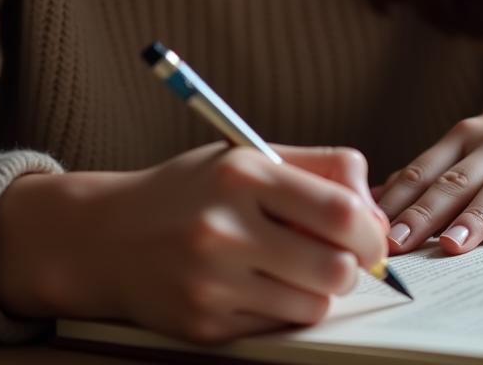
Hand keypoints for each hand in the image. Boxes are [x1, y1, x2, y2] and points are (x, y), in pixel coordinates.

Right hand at [0, 144, 388, 344]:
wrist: (105, 237)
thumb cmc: (192, 190)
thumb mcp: (251, 157)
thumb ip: (322, 169)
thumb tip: (377, 214)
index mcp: (244, 176)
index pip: (340, 213)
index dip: (372, 231)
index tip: (373, 236)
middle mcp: (224, 230)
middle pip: (335, 268)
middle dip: (353, 266)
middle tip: (342, 256)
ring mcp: (210, 284)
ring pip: (313, 305)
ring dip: (319, 290)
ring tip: (297, 267)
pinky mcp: (202, 326)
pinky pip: (277, 326)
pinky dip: (284, 308)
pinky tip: (259, 284)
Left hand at [374, 93, 482, 254]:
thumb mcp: (469, 149)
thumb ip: (428, 174)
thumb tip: (372, 201)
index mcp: (464, 138)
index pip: (425, 171)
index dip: (399, 201)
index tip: (372, 232)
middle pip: (458, 180)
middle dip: (427, 212)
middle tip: (400, 245)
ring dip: (479, 213)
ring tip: (456, 243)